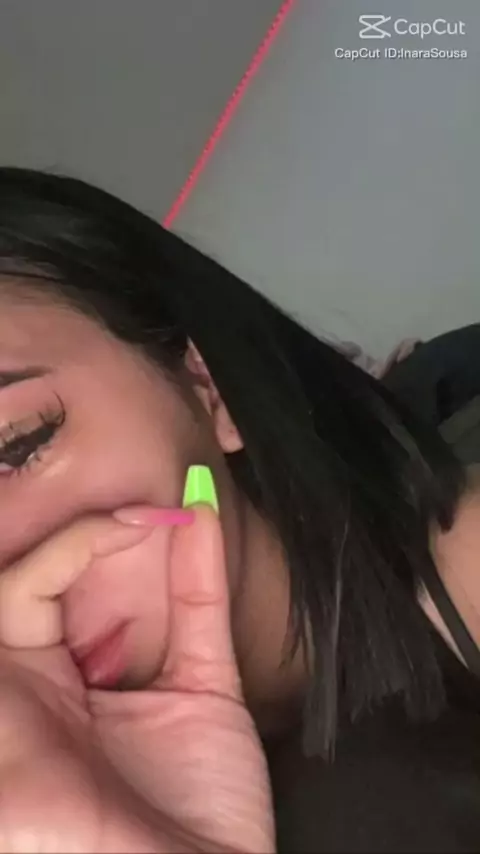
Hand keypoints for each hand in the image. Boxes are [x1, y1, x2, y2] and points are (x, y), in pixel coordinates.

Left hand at [0, 505, 274, 851]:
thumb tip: (3, 606)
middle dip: (95, 539)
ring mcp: (143, 688)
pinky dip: (205, 568)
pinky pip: (204, 622)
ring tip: (164, 505)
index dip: (55, 552)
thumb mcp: (12, 787)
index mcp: (19, 696)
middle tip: (132, 515)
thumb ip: (8, 708)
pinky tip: (202, 517)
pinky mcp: (204, 699)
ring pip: (142, 592)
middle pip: (75, 584)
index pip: (22, 592)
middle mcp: (74, 684)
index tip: (99, 533)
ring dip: (151, 541)